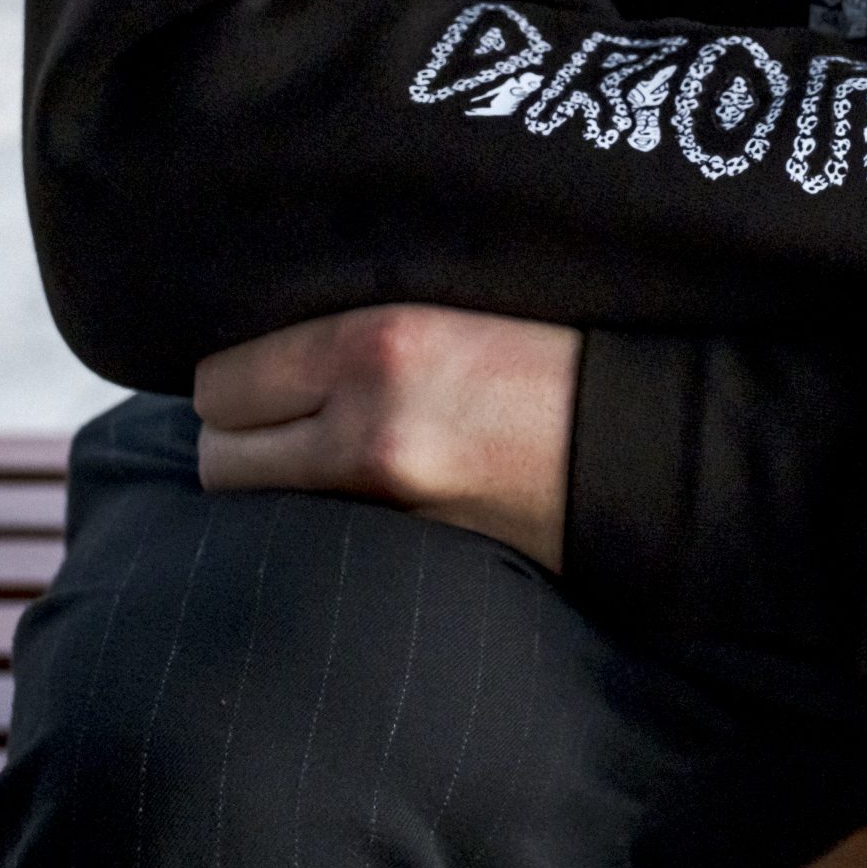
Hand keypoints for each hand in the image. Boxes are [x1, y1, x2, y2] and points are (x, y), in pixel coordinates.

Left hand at [194, 305, 581, 570]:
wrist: (646, 442)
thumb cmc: (548, 358)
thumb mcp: (442, 309)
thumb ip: (351, 332)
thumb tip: (257, 357)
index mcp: (376, 344)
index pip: (221, 383)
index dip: (239, 386)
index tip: (270, 384)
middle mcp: (369, 427)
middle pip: (220, 459)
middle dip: (243, 445)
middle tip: (289, 432)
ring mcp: (391, 506)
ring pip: (259, 513)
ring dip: (276, 494)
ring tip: (324, 470)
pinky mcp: (417, 559)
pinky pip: (321, 547)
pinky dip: (326, 533)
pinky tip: (364, 508)